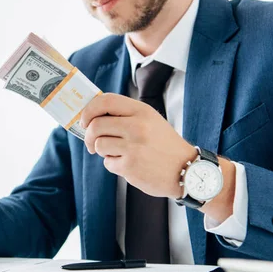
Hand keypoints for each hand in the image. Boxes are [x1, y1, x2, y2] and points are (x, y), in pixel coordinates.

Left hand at [80, 93, 196, 198]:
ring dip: (103, 151)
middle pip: (96, 125)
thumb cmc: (163, 145)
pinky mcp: (130, 166)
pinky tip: (129, 165)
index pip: (106, 101)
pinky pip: (108, 163)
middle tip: (92, 143)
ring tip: (119, 154)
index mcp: (142, 111)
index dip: (89, 110)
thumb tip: (92, 115)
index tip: (84, 121)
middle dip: (89, 136)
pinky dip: (113, 165)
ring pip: (99, 145)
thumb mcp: (149, 121)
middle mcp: (138, 126)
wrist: (187, 170)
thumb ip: (125, 115)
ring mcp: (134, 147)